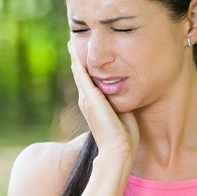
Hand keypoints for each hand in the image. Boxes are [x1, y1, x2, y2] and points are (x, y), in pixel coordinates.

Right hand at [68, 42, 138, 159]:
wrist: (118, 150)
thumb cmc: (124, 137)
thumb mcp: (122, 114)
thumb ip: (119, 102)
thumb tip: (125, 91)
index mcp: (94, 106)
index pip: (87, 83)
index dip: (85, 70)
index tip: (84, 58)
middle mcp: (86, 101)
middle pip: (80, 76)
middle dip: (77, 61)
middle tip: (72, 45)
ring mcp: (86, 99)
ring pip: (78, 73)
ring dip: (75, 58)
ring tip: (71, 45)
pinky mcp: (90, 97)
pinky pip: (81, 74)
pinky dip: (77, 61)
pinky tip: (74, 50)